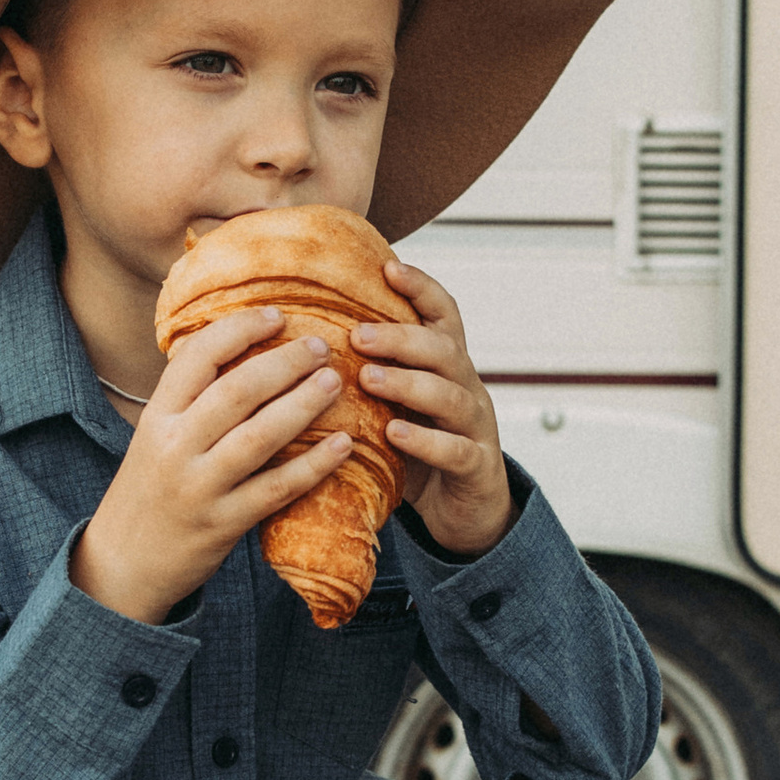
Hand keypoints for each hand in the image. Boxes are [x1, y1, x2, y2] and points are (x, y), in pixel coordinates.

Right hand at [72, 301, 351, 623]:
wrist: (122, 564)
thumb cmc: (148, 492)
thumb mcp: (153, 438)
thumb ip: (189, 402)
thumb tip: (242, 350)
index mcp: (157, 417)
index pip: (197, 357)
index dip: (240, 330)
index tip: (277, 316)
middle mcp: (175, 447)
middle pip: (237, 390)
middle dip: (285, 362)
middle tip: (321, 346)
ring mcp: (200, 487)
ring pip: (260, 436)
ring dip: (304, 404)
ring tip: (335, 381)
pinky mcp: (223, 524)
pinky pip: (277, 488)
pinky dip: (313, 464)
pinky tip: (343, 444)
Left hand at [353, 257, 513, 557]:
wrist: (465, 512)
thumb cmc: (418, 452)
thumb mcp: (395, 405)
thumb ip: (368, 374)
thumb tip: (302, 343)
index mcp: (447, 366)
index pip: (443, 315)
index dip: (421, 288)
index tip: (388, 267)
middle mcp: (466, 388)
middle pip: (444, 349)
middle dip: (401, 338)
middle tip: (358, 335)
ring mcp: (476, 427)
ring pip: (450, 394)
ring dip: (408, 382)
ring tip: (368, 378)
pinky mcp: (477, 468)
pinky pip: (456, 450)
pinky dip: (425, 440)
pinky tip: (394, 434)